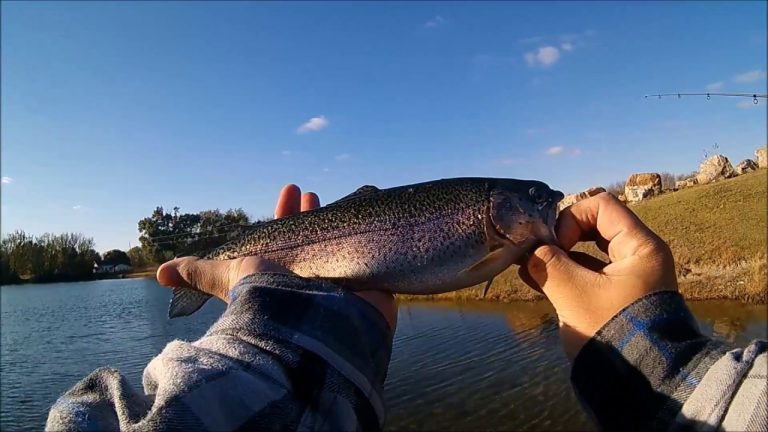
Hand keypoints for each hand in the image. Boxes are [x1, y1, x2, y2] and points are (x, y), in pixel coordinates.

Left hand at [156, 185, 396, 329]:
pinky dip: (369, 241)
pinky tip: (370, 223)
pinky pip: (369, 257)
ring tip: (334, 200)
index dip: (286, 212)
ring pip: (337, 245)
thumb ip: (200, 273)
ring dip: (334, 222)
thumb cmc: (269, 296)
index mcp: (281, 270)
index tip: (293, 188)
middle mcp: (308, 275)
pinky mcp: (366, 287)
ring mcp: (338, 281)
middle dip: (308, 213)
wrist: (313, 323)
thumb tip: (158, 274)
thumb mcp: (227, 276)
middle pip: (310, 237)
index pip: (284, 234)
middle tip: (309, 192)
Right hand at [518, 192, 676, 359]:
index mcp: (640, 247)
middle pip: (591, 228)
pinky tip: (533, 279)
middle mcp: (637, 257)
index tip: (557, 246)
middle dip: (559, 238)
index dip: (571, 218)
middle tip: (537, 254)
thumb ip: (547, 265)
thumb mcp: (573, 294)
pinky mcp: (615, 298)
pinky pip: (586, 276)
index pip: (601, 206)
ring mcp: (627, 279)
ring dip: (556, 258)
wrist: (643, 383)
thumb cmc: (613, 331)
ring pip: (586, 253)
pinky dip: (563, 275)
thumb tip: (528, 251)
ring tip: (527, 267)